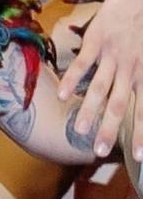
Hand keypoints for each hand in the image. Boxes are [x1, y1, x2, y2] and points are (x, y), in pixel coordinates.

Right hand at [62, 0, 142, 155]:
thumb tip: (139, 95)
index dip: (142, 134)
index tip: (140, 156)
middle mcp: (131, 69)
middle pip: (119, 106)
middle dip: (110, 131)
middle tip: (98, 151)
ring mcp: (113, 55)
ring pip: (100, 89)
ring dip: (89, 111)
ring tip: (79, 130)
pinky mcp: (97, 41)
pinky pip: (83, 65)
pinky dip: (72, 80)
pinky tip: (64, 96)